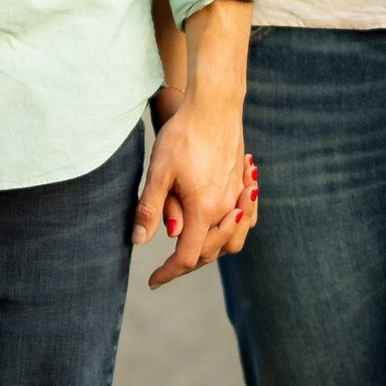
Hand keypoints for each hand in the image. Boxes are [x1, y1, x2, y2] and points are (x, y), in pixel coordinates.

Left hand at [133, 109, 256, 289]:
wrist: (215, 104)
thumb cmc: (183, 134)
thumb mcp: (159, 171)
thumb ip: (151, 209)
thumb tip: (140, 242)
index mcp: (204, 210)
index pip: (187, 257)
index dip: (168, 273)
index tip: (153, 281)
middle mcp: (227, 208)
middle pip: (211, 252)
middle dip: (188, 263)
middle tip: (167, 268)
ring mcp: (239, 196)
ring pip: (233, 239)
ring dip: (214, 250)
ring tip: (194, 249)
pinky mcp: (244, 183)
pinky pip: (245, 219)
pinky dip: (234, 230)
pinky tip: (223, 223)